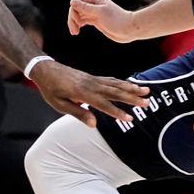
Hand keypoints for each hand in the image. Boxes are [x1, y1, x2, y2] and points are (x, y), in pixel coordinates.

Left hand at [29, 60, 149, 127]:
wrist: (45, 69)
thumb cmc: (50, 89)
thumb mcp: (59, 105)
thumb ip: (78, 113)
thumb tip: (94, 125)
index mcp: (82, 93)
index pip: (103, 104)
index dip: (117, 112)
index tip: (130, 118)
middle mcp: (90, 85)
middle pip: (115, 92)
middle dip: (132, 98)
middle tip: (148, 103)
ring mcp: (92, 79)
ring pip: (116, 84)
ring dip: (132, 88)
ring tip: (147, 91)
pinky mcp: (92, 77)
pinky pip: (110, 80)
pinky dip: (122, 82)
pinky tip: (131, 85)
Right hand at [68, 0, 136, 41]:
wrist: (129, 29)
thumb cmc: (116, 19)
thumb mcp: (99, 12)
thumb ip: (85, 7)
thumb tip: (71, 1)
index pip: (77, 3)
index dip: (73, 13)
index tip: (77, 23)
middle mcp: (93, 4)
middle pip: (76, 10)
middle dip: (73, 20)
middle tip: (74, 31)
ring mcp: (94, 12)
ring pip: (78, 16)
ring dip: (74, 23)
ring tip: (75, 33)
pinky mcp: (96, 20)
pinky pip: (83, 21)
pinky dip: (78, 25)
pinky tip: (77, 31)